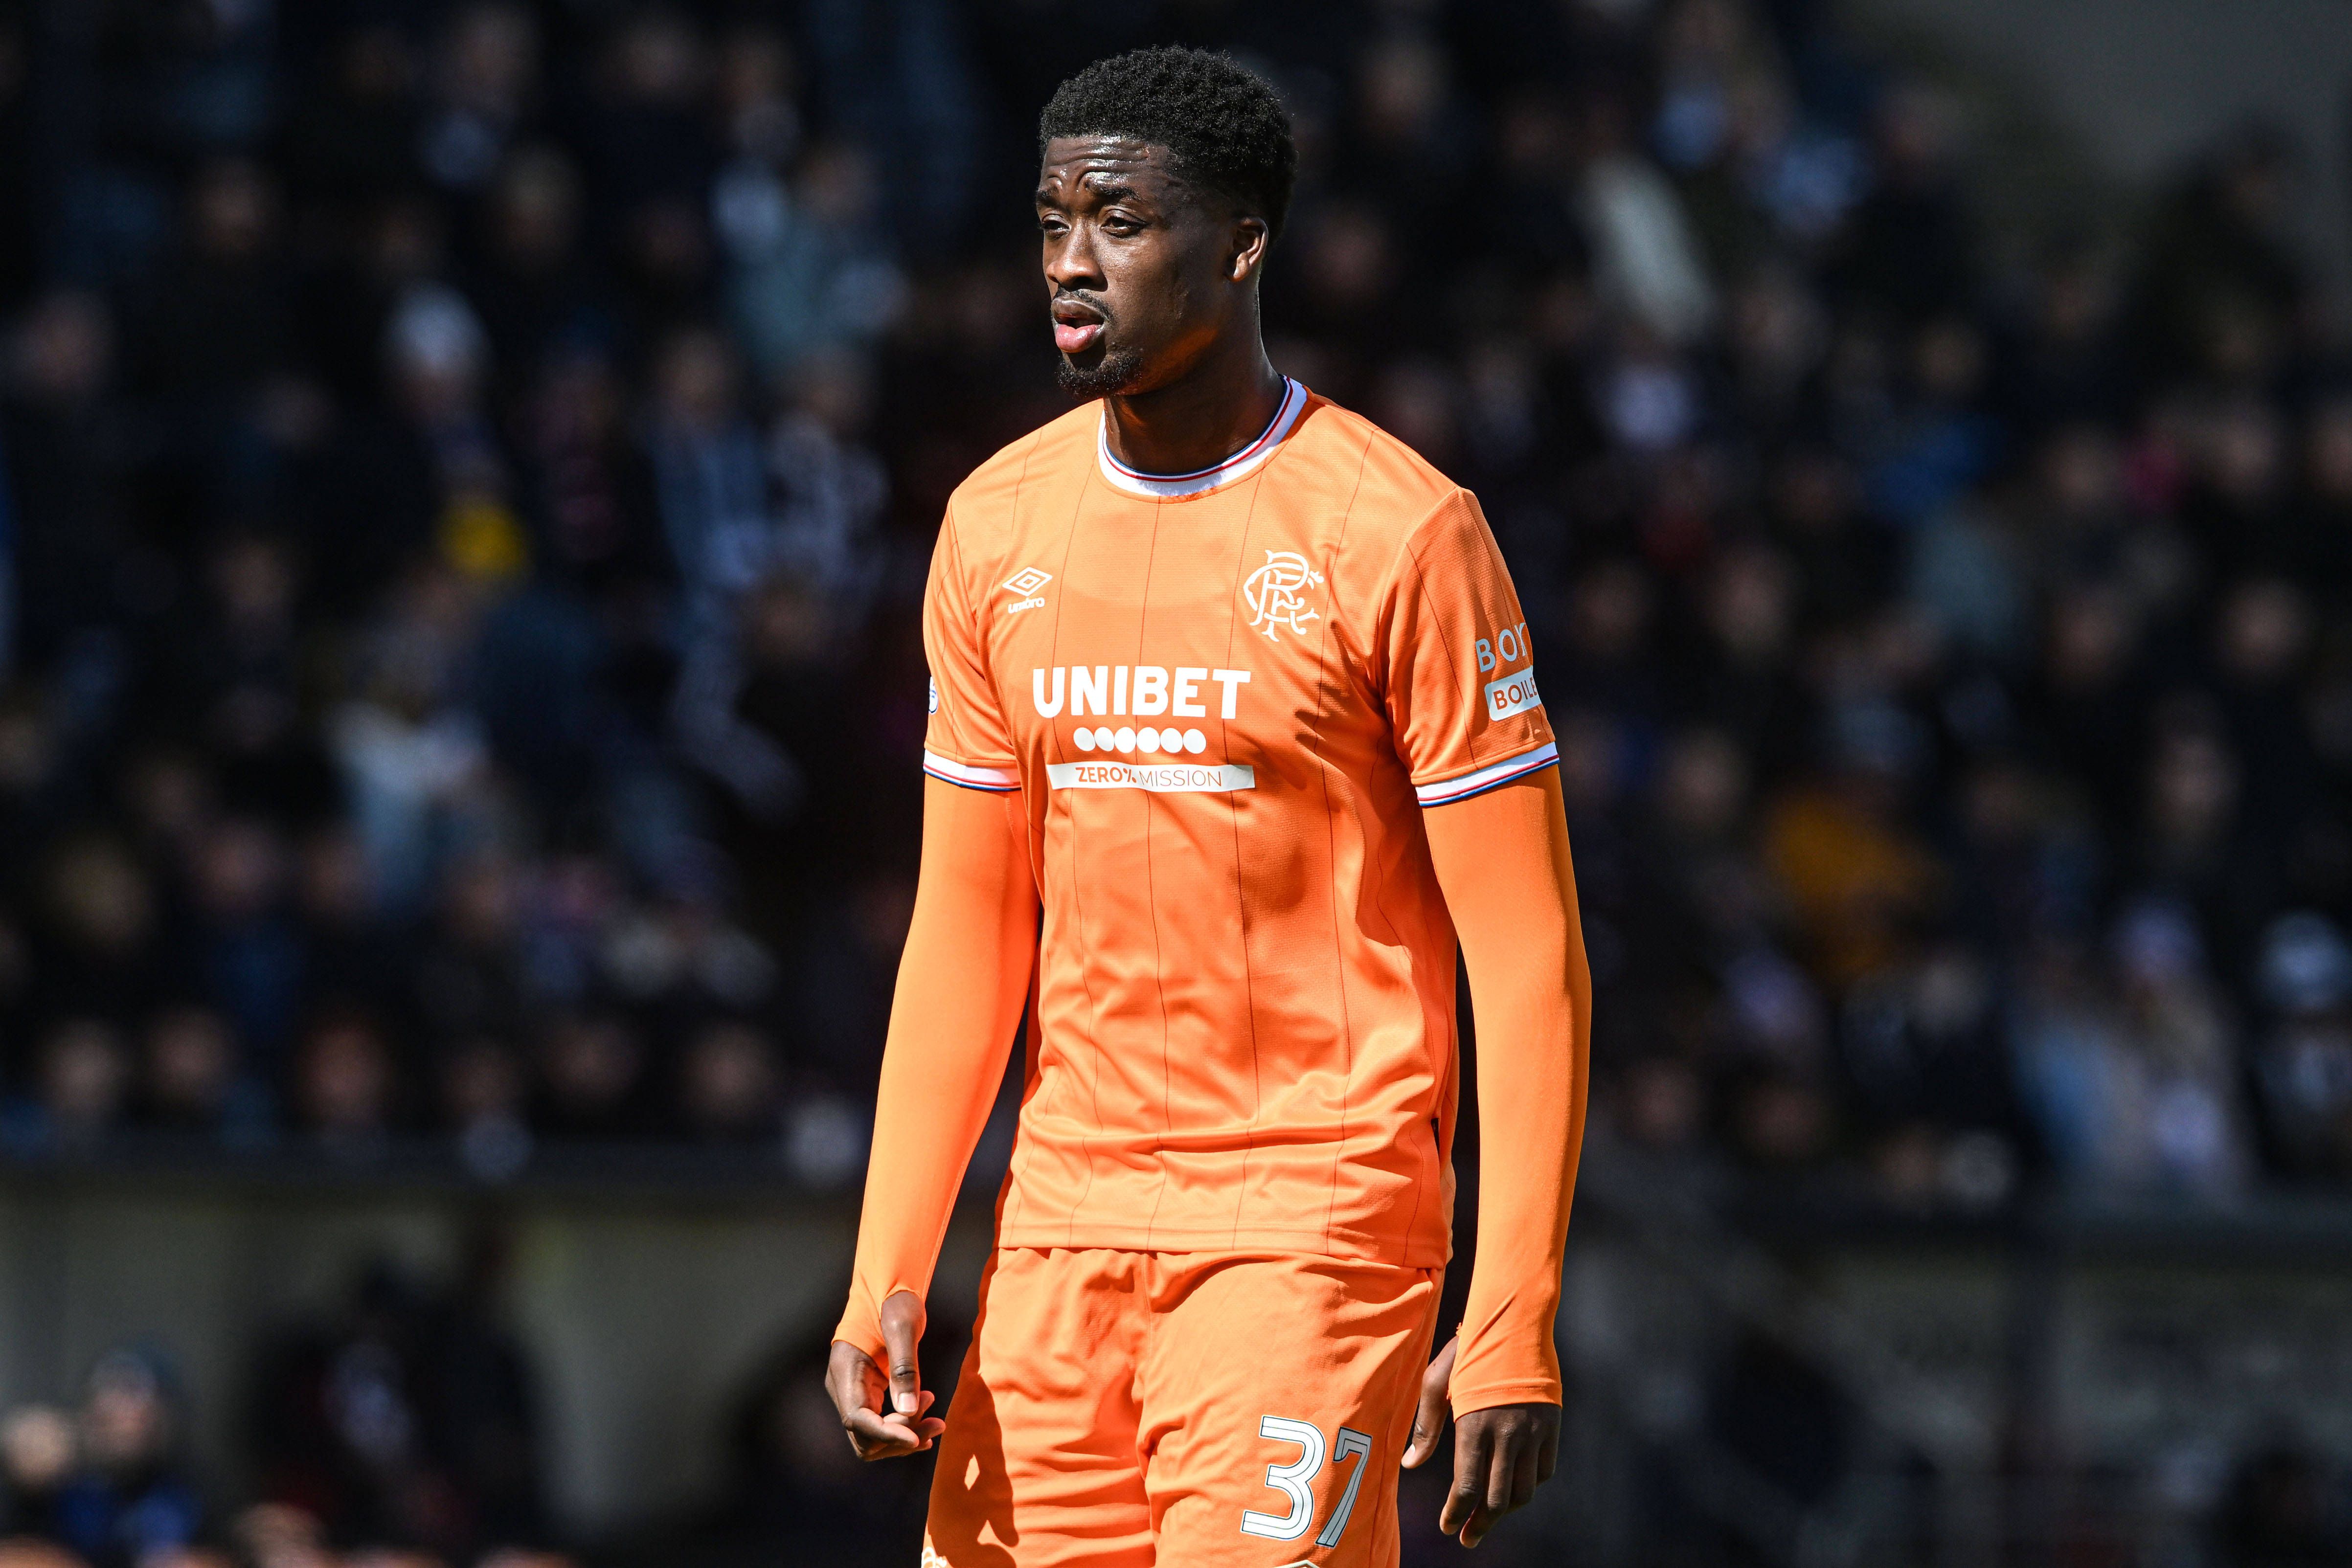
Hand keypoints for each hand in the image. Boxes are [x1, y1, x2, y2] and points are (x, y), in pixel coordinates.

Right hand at [825, 1289, 945, 1459]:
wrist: (890, 1289)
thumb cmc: (896, 1301)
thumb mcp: (904, 1327)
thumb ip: (905, 1368)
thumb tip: (909, 1412)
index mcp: (844, 1370)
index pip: (856, 1419)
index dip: (885, 1434)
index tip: (916, 1439)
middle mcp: (842, 1387)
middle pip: (864, 1436)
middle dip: (900, 1436)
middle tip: (936, 1422)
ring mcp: (853, 1393)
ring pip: (873, 1437)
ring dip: (905, 1436)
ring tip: (937, 1422)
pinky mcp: (867, 1395)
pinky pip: (881, 1424)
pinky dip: (904, 1428)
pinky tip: (928, 1420)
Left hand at [1400, 1336, 1560, 1546]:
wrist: (1514, 1323)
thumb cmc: (1466, 1352)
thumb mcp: (1436, 1383)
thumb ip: (1425, 1428)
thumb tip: (1409, 1464)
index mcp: (1475, 1426)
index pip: (1467, 1488)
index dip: (1456, 1514)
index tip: (1447, 1527)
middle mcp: (1507, 1435)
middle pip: (1496, 1500)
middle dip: (1479, 1525)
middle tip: (1467, 1538)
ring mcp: (1533, 1433)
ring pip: (1523, 1492)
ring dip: (1503, 1510)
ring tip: (1487, 1516)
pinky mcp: (1550, 1427)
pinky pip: (1542, 1472)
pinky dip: (1527, 1485)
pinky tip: (1512, 1486)